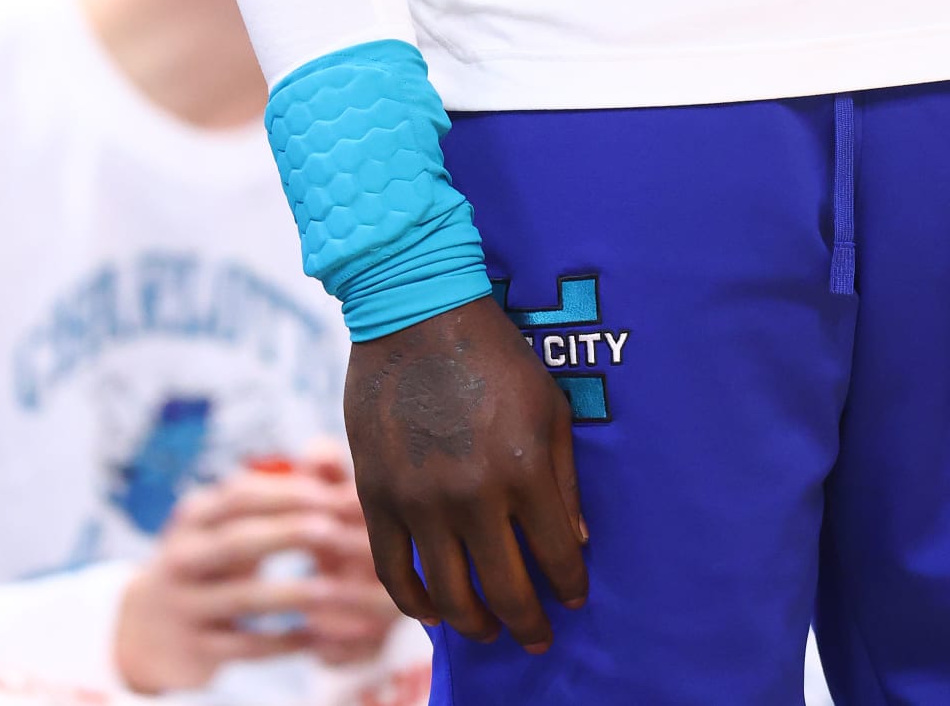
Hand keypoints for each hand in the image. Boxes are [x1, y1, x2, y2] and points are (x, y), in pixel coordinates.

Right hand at [114, 461, 397, 690]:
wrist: (144, 630)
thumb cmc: (208, 560)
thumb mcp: (222, 525)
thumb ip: (271, 494)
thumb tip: (327, 459)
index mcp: (194, 517)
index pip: (239, 494)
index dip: (287, 492)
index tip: (330, 492)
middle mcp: (183, 558)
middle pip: (238, 541)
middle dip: (289, 533)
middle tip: (333, 530)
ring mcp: (185, 606)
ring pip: (243, 597)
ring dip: (292, 592)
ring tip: (332, 589)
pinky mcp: (194, 650)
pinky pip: (244, 646)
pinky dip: (282, 642)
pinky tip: (314, 637)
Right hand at [344, 296, 587, 653]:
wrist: (415, 311)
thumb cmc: (493, 352)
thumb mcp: (548, 402)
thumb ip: (563, 476)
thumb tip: (573, 541)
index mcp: (524, 468)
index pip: (556, 556)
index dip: (569, 587)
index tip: (573, 600)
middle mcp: (474, 495)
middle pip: (506, 590)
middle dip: (527, 623)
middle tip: (536, 638)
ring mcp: (421, 501)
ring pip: (450, 596)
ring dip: (475, 625)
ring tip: (488, 630)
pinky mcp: (377, 498)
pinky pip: (394, 574)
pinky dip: (416, 604)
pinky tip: (435, 612)